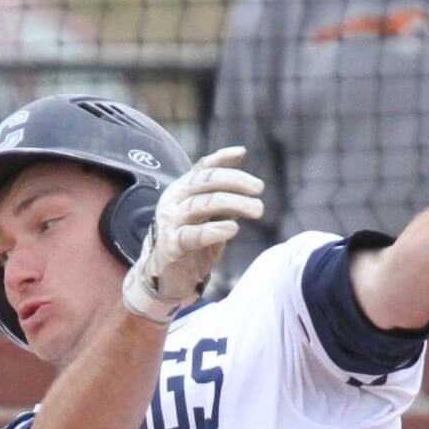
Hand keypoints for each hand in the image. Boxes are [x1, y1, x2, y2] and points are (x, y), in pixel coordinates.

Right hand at [122, 146, 263, 323]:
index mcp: (183, 189)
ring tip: (257, 209)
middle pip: (204, 181)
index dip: (221, 158)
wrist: (169, 275)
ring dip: (232, 203)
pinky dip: (214, 230)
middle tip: (259, 189)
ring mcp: (171, 222)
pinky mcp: (172, 245)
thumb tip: (240, 156)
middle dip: (234, 181)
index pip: (202, 167)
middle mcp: (174, 200)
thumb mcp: (209, 213)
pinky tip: (233, 229)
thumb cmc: (192, 239)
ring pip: (201, 204)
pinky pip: (193, 234)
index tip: (242, 153)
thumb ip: (222, 191)